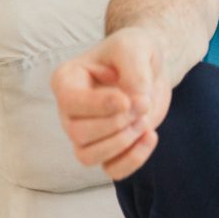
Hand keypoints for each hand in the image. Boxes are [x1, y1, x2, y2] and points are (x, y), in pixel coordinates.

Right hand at [50, 27, 170, 180]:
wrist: (150, 66)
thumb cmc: (135, 52)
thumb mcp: (135, 47)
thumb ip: (134, 70)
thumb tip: (137, 102)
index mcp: (67, 81)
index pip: (70, 103)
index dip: (100, 107)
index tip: (128, 99)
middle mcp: (69, 110)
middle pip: (78, 133)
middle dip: (117, 123)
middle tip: (143, 104)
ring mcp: (85, 133)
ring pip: (87, 157)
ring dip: (122, 143)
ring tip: (145, 120)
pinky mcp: (108, 148)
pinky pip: (111, 170)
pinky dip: (133, 160)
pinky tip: (151, 136)